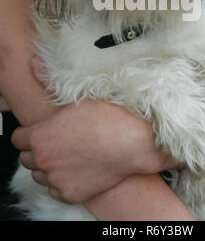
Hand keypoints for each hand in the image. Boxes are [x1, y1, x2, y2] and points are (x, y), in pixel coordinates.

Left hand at [11, 58, 177, 204]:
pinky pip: (55, 189)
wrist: (134, 143)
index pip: (18, 139)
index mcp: (40, 135)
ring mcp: (56, 179)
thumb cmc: (108, 117)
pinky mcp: (70, 194)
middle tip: (58, 141)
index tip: (44, 129)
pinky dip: (63, 181)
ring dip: (49, 166)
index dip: (30, 133)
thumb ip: (48, 82)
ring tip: (69, 154)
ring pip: (40, 175)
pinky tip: (78, 168)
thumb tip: (34, 62)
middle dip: (38, 149)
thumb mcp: (77, 97)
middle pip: (26, 158)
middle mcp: (43, 160)